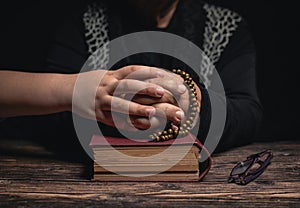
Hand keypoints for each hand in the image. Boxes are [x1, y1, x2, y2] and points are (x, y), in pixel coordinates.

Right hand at [72, 65, 187, 130]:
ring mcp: (102, 101)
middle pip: (128, 86)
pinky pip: (113, 120)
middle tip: (162, 92)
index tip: (163, 73)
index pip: (132, 71)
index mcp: (112, 76)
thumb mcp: (107, 75)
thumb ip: (124, 77)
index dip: (148, 71)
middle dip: (145, 88)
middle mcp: (107, 87)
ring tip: (152, 112)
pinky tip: (138, 129)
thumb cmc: (93, 83)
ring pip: (119, 104)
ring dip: (136, 108)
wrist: (68, 90)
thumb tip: (146, 75)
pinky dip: (125, 124)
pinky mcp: (98, 114)